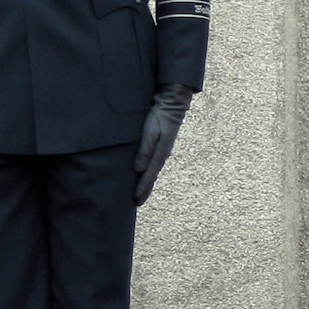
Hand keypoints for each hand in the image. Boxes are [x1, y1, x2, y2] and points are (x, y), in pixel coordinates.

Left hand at [133, 84, 194, 204]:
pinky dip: (149, 173)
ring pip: (153, 171)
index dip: (142, 189)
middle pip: (152, 177)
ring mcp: (163, 151)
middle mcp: (162, 155)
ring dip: (147, 183)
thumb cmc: (159, 117)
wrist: (173, 105)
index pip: (149, 176)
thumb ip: (144, 150)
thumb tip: (138, 169)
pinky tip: (145, 174)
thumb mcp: (150, 132)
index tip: (136, 201)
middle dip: (145, 190)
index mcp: (159, 154)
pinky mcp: (161, 146)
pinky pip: (154, 164)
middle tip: (137, 203)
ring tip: (140, 193)